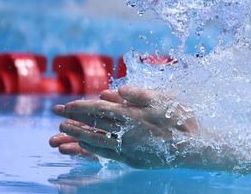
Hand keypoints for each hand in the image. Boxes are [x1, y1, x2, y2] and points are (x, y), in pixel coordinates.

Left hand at [49, 85, 198, 167]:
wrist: (195, 144)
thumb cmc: (181, 117)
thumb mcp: (163, 98)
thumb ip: (139, 94)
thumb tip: (116, 91)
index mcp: (132, 114)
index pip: (99, 110)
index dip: (81, 107)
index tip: (66, 105)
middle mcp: (126, 132)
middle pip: (94, 125)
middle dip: (73, 119)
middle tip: (56, 115)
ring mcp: (128, 148)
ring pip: (96, 142)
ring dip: (77, 136)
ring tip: (61, 132)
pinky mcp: (132, 159)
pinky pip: (107, 155)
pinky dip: (93, 150)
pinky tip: (83, 147)